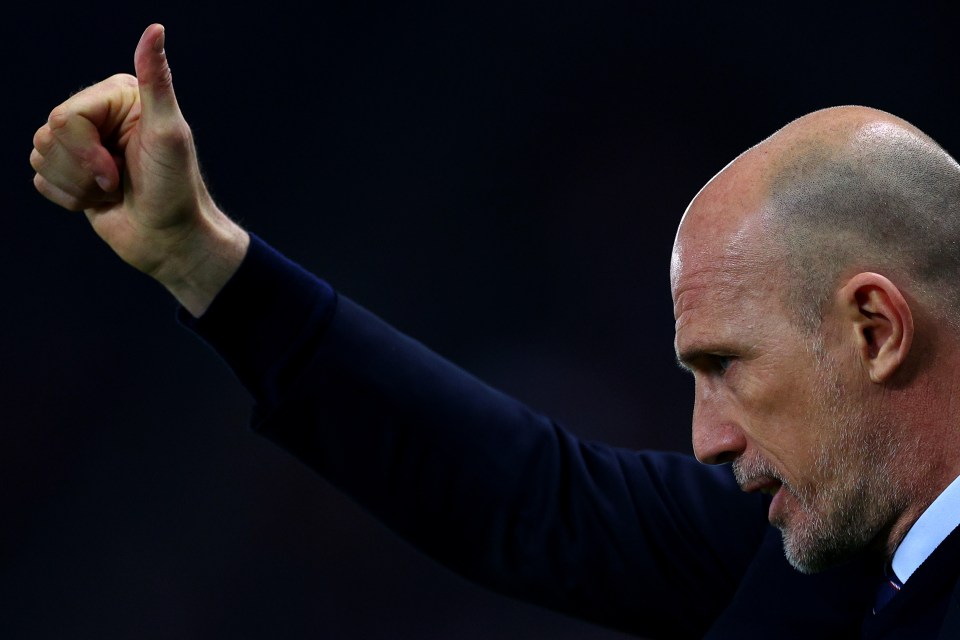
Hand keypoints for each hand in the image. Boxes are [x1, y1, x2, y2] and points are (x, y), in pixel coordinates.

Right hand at [31, 24, 247, 315]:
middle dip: (83, 170)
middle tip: (118, 182)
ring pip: (40, 156)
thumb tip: (155, 29)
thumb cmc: (175, 189)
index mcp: (118, 96)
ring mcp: (84, 144)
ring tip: (112, 191)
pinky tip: (101, 201)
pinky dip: (70, 198)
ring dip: (77, 185)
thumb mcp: (169, 132)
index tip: (119, 168)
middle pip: (48, 135)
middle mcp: (98, 114)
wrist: (171, 239)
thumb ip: (157, 81)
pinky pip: (40, 179)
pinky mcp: (73, 172)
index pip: (66, 117)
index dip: (87, 151)